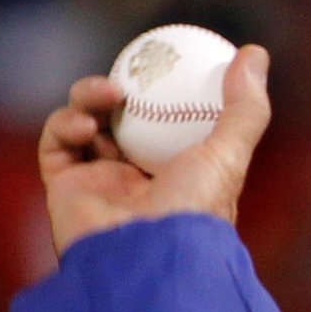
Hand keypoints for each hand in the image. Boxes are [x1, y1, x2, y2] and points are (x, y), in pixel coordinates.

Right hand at [38, 46, 273, 257]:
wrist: (145, 259)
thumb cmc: (194, 210)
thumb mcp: (230, 154)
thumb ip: (244, 107)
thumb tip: (254, 52)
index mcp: (182, 171)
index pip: (170, 120)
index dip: (166, 87)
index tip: (169, 57)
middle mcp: (140, 177)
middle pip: (122, 118)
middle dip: (119, 89)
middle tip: (129, 73)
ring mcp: (101, 183)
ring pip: (85, 123)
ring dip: (89, 98)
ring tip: (109, 93)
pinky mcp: (65, 188)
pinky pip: (56, 144)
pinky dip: (64, 124)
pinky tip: (85, 124)